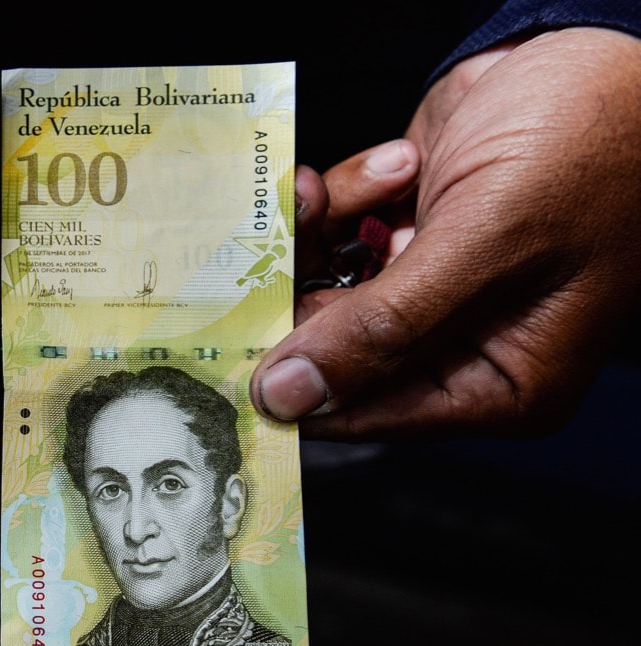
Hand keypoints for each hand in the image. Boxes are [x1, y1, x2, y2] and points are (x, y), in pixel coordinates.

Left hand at [254, 28, 640, 438]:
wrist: (607, 46)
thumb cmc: (595, 142)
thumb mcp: (489, 241)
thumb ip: (385, 326)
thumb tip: (290, 396)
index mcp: (501, 381)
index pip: (370, 414)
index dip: (294, 391)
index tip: (227, 359)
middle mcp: (461, 345)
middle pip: (335, 354)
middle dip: (292, 300)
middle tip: (248, 264)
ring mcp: (431, 288)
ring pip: (325, 290)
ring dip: (315, 237)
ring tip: (325, 194)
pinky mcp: (410, 235)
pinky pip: (341, 236)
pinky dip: (344, 199)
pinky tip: (390, 168)